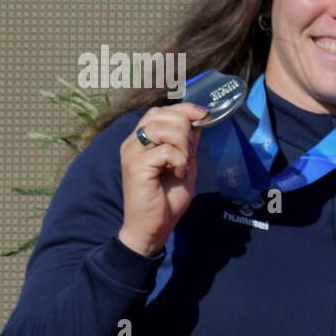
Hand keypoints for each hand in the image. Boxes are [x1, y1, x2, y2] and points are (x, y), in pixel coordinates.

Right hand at [117, 103, 207, 256]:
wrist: (153, 226)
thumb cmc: (166, 199)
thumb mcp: (184, 165)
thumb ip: (188, 144)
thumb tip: (198, 121)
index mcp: (142, 140)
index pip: (160, 111)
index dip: (183, 109)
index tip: (203, 114)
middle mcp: (132, 142)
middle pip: (162, 115)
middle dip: (184, 129)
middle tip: (187, 155)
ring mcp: (131, 152)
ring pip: (164, 129)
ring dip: (182, 146)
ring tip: (182, 166)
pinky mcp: (135, 165)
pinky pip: (166, 150)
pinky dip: (179, 161)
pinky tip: (177, 174)